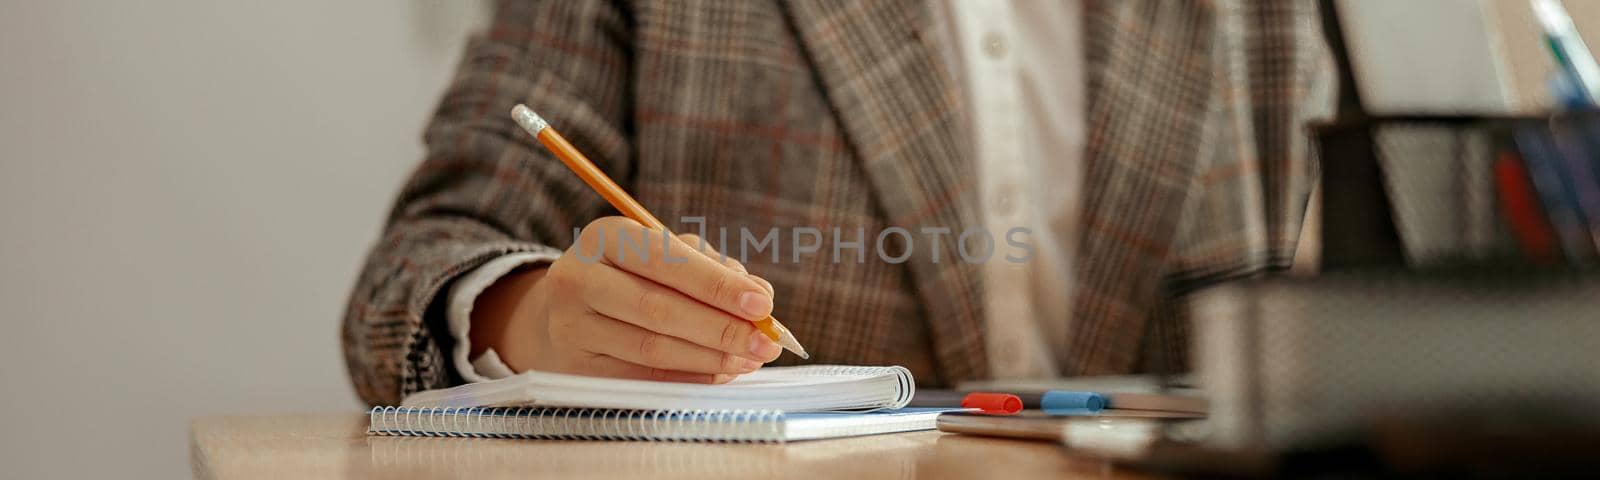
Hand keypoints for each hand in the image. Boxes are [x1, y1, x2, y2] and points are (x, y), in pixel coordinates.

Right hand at [469, 216, 782, 383]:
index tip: (763, 304)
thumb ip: (712, 268)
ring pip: (651, 348)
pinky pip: (640, 377)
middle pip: (658, 309)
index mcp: (605, 236)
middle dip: (721, 329)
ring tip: (748, 361)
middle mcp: (577, 277)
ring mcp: (570, 325)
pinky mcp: (573, 367)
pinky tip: (718, 375)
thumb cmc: (632, 276)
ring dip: (709, 359)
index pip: (666, 260)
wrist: (563, 312)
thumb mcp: (664, 257)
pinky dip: (686, 378)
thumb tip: (759, 294)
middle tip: (766, 343)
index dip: (717, 284)